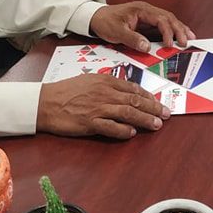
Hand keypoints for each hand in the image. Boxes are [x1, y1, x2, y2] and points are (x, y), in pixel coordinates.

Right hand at [37, 73, 169, 138]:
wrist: (45, 102)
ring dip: (144, 119)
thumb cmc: (66, 91)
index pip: (132, 88)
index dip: (148, 96)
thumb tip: (125, 91)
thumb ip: (107, 84)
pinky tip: (132, 133)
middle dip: (153, 108)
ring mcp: (98, 108)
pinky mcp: (90, 123)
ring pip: (128, 113)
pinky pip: (111, 128)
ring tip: (157, 124)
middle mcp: (104, 93)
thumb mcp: (89, 80)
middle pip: (134, 101)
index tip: (157, 102)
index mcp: (104, 81)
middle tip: (166, 114)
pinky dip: (123, 130)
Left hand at [90, 0, 194, 52]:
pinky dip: (172, 29)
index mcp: (141, 9)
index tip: (170, 44)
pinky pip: (163, 23)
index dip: (167, 31)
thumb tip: (147, 47)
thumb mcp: (116, 31)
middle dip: (179, 29)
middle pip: (168, 17)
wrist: (96, 17)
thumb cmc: (106, 21)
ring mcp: (148, 14)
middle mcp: (147, 9)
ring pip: (168, 19)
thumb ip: (132, 39)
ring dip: (179, 28)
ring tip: (190, 37)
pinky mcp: (147, 20)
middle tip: (186, 41)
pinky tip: (179, 35)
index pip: (160, 18)